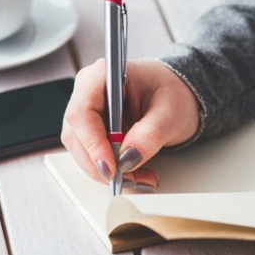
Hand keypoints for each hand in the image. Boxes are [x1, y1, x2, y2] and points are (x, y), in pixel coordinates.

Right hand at [61, 59, 200, 188]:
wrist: (178, 96)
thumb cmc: (173, 93)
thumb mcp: (170, 113)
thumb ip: (150, 135)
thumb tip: (127, 158)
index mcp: (103, 75)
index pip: (83, 112)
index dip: (92, 143)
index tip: (110, 167)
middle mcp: (89, 92)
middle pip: (77, 135)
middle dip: (101, 163)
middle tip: (130, 179)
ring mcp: (88, 112)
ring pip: (82, 150)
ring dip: (108, 171)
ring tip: (139, 178)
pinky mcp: (93, 130)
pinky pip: (92, 155)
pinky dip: (112, 170)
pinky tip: (134, 174)